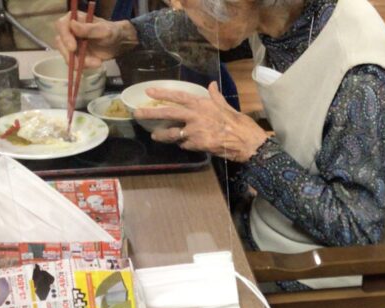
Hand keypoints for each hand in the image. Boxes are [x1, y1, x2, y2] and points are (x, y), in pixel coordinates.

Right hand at [54, 14, 136, 68]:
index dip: (65, 37)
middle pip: (60, 42)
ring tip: (96, 63)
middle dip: (69, 54)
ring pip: (66, 54)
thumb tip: (72, 25)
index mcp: (74, 19)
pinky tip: (96, 63)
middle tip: (82, 63)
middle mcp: (69, 30)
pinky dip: (84, 65)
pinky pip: (74, 62)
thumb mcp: (104, 30)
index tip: (73, 48)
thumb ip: (89, 29)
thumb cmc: (112, 32)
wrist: (119, 43)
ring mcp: (72, 43)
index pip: (62, 26)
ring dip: (79, 62)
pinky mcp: (76, 54)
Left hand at [143, 82, 268, 161]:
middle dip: (150, 113)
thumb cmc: (240, 124)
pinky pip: (185, 145)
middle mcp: (195, 116)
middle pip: (168, 113)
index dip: (162, 93)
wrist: (247, 142)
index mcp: (202, 104)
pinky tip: (185, 145)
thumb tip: (211, 85)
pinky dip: (184, 145)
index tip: (149, 91)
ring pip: (172, 133)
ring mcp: (195, 131)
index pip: (178, 96)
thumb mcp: (227, 107)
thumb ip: (216, 97)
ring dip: (162, 135)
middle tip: (137, 114)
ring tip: (155, 136)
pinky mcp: (197, 145)